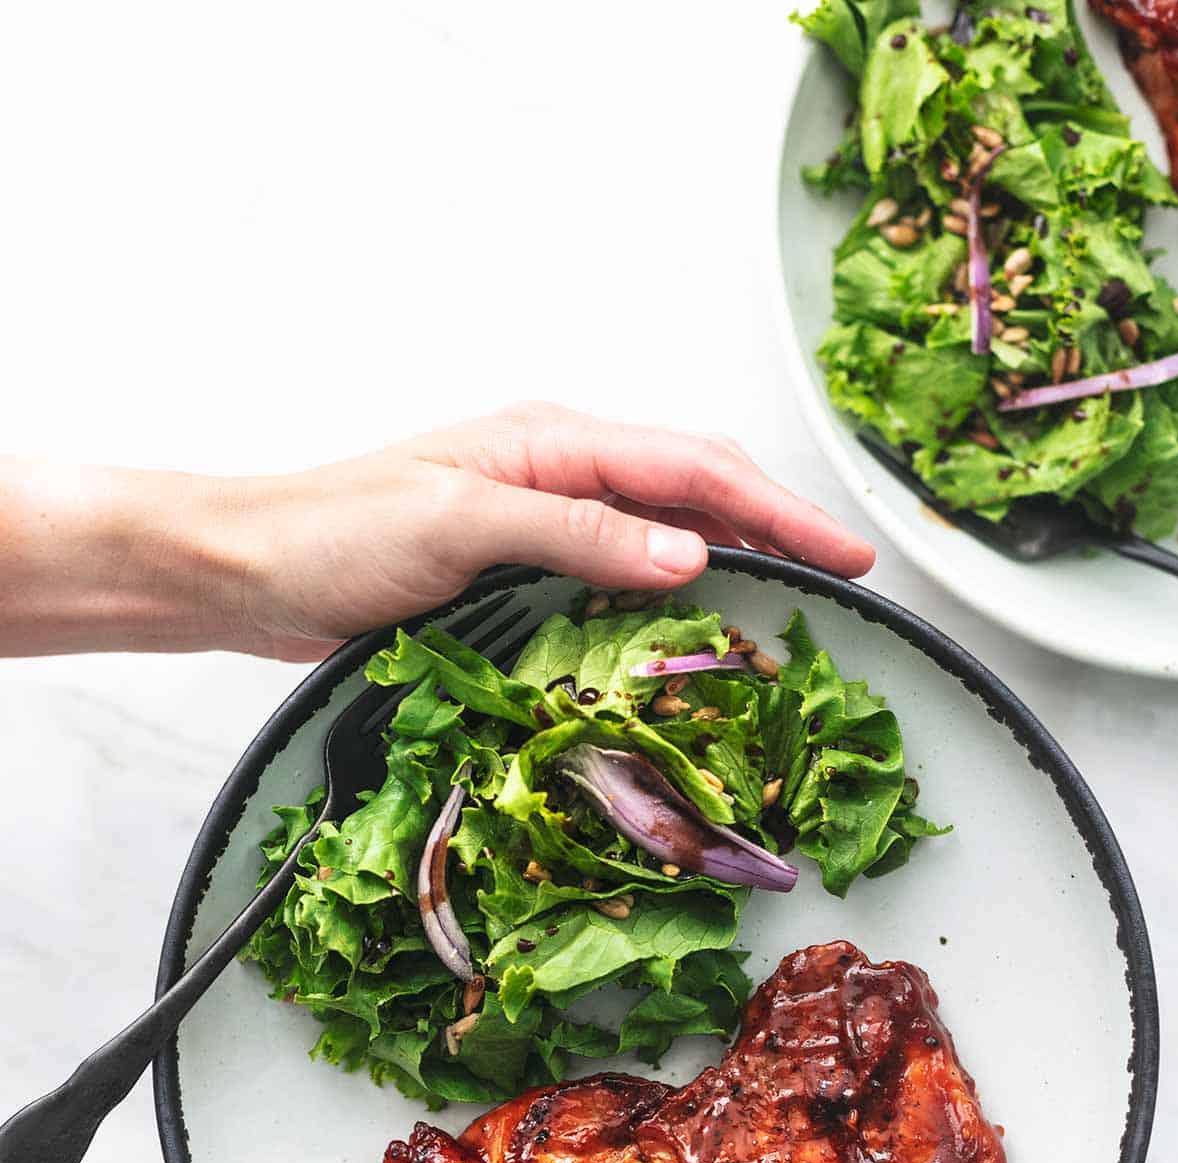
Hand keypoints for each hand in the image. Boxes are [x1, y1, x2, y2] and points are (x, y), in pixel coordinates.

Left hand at [0, 404, 872, 657]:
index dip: (780, 510)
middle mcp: (559, 470)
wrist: (251, 570)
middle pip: (697, 491)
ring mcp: (543, 518)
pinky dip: (672, 599)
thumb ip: (578, 534)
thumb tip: (691, 554)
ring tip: (800, 605)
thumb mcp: (461, 524)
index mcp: (553, 440)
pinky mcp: (522, 568)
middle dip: (778, 528)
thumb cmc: (336, 534)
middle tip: (850, 578)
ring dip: (734, 563)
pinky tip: (697, 631)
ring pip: (666, 534)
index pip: (695, 468)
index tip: (850, 551)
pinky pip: (621, 576)